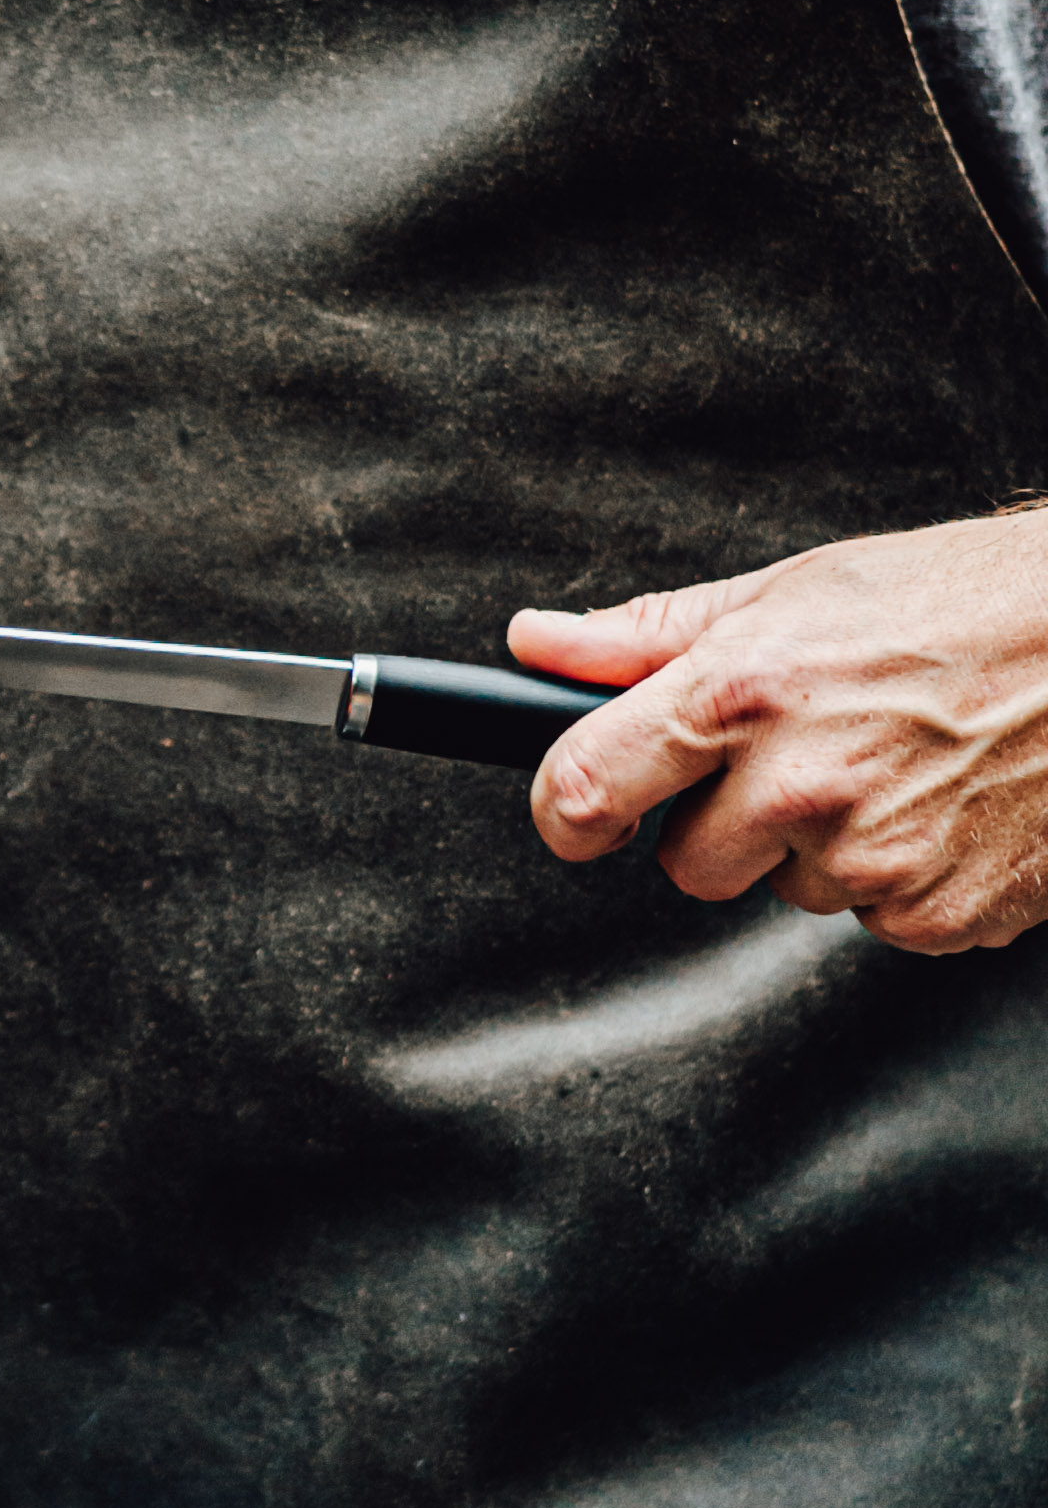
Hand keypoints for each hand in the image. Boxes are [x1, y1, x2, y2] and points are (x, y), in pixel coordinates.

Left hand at [509, 515, 1047, 951]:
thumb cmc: (969, 603)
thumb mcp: (801, 589)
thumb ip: (653, 636)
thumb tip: (537, 646)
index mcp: (743, 692)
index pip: (585, 788)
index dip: (565, 812)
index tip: (578, 815)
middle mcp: (798, 785)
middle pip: (686, 866)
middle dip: (725, 825)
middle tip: (805, 755)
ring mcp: (871, 860)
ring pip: (790, 891)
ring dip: (824, 845)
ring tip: (901, 763)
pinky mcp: (936, 916)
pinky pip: (875, 918)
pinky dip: (902, 875)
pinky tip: (948, 805)